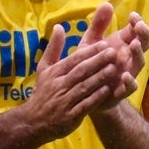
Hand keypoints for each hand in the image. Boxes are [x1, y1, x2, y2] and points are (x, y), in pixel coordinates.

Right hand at [25, 25, 126, 139]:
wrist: (33, 121)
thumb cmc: (42, 92)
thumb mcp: (43, 68)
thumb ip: (53, 48)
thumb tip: (59, 26)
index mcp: (54, 73)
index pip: (73, 59)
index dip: (89, 52)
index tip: (104, 43)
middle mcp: (59, 85)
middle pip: (80, 71)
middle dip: (97, 61)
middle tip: (113, 52)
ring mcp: (65, 101)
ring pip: (84, 87)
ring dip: (99, 78)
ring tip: (114, 68)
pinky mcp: (70, 116)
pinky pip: (85, 104)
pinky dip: (96, 97)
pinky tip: (108, 90)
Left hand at [80, 4, 148, 106]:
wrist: (84, 92)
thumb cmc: (90, 63)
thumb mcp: (91, 42)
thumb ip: (98, 25)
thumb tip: (107, 3)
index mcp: (123, 44)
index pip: (136, 30)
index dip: (137, 22)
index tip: (132, 15)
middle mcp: (128, 58)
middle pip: (143, 44)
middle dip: (143, 35)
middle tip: (139, 26)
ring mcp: (127, 73)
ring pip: (139, 64)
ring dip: (138, 54)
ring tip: (135, 45)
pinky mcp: (121, 91)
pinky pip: (129, 87)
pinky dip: (129, 82)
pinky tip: (125, 76)